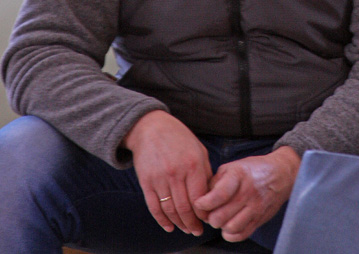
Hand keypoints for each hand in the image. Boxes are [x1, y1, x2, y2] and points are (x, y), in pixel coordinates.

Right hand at [122, 110, 211, 235]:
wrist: (150, 127)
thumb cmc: (178, 138)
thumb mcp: (198, 149)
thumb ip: (205, 172)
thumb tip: (212, 195)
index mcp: (193, 164)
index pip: (201, 198)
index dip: (205, 213)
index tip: (208, 219)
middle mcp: (176, 173)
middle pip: (186, 208)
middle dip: (193, 223)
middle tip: (197, 231)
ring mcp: (160, 178)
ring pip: (171, 210)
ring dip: (179, 224)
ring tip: (186, 229)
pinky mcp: (146, 182)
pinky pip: (154, 207)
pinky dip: (162, 221)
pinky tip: (169, 227)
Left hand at [194, 145, 299, 241]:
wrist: (280, 174)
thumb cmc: (252, 169)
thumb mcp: (232, 167)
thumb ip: (215, 181)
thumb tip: (201, 197)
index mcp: (238, 175)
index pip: (218, 195)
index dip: (204, 203)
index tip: (199, 203)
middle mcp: (248, 192)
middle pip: (220, 216)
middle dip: (210, 216)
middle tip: (209, 211)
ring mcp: (255, 208)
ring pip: (229, 228)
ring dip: (220, 225)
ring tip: (220, 217)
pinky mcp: (260, 220)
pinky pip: (241, 235)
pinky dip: (230, 234)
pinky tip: (229, 225)